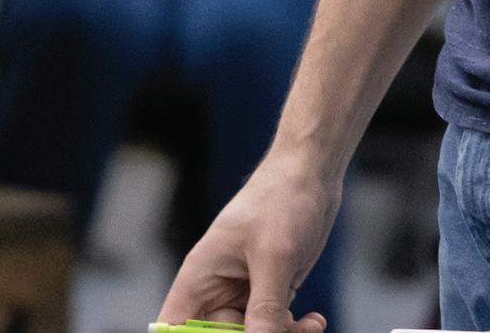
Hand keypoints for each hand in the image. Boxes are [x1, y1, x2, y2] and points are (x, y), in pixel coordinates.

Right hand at [156, 147, 339, 332]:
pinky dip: (294, 328)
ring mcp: (245, 290)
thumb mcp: (273, 257)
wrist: (311, 173)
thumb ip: (265, 307)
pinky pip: (275, 324)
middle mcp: (218, 287)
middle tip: (282, 331)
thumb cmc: (280, 199)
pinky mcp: (270, 289)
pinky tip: (314, 320)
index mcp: (200, 275)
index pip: (175, 325)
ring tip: (308, 327)